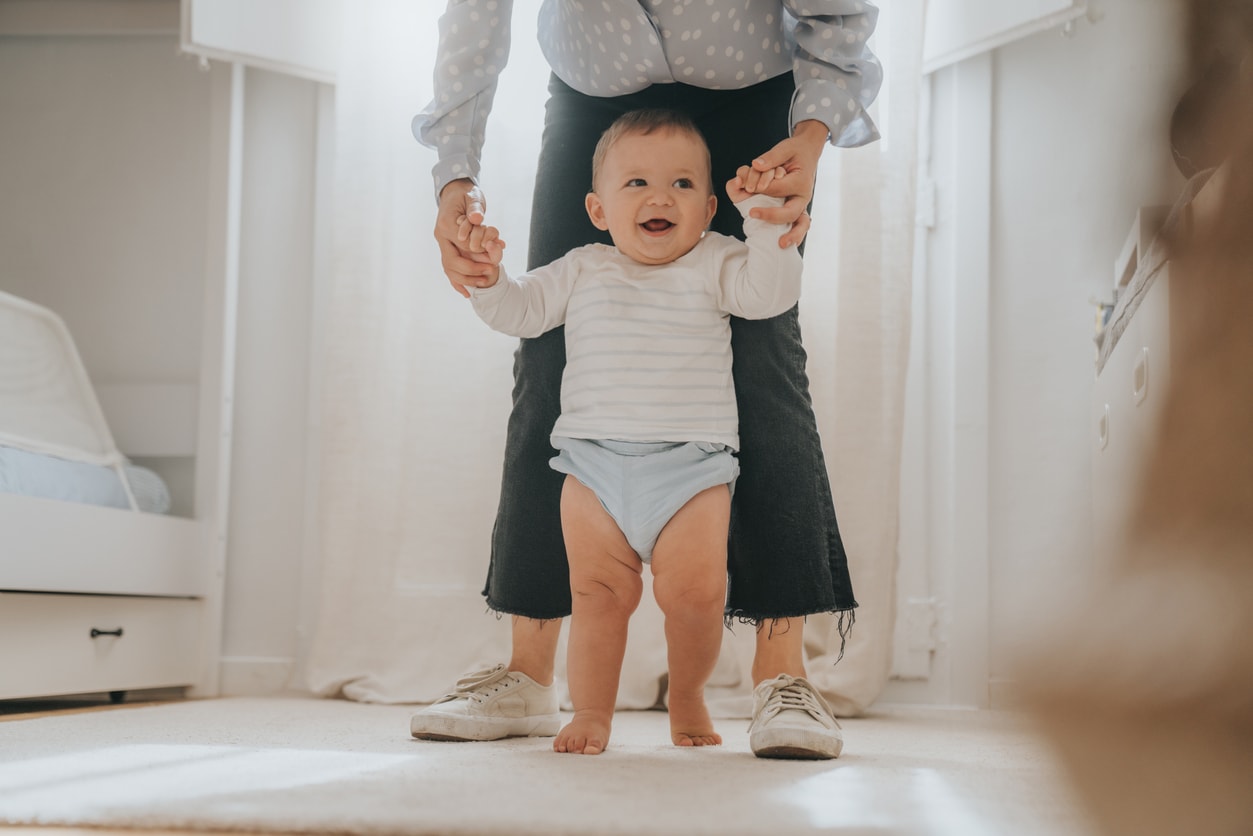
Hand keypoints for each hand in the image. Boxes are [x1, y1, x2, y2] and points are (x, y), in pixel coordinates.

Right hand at [434, 179, 503, 296]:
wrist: (455, 191)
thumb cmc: (466, 193)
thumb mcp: (473, 196)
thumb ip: (476, 208)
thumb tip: (476, 219)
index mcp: (445, 224)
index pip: (461, 245)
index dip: (477, 254)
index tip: (493, 259)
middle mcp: (441, 235)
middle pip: (452, 261)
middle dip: (472, 269)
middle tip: (491, 270)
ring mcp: (442, 243)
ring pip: (449, 268)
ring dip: (466, 278)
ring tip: (485, 281)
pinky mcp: (446, 248)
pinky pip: (448, 269)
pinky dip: (457, 282)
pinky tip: (467, 293)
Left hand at [735, 120, 828, 247]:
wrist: (808, 153)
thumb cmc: (794, 151)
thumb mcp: (784, 148)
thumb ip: (771, 157)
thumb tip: (756, 165)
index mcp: (801, 181)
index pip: (778, 188)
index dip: (762, 187)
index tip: (748, 187)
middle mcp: (804, 196)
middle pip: (790, 211)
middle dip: (771, 215)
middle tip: (752, 213)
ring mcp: (802, 205)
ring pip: (800, 223)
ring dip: (792, 234)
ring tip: (780, 244)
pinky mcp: (798, 209)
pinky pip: (800, 226)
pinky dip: (795, 235)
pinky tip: (785, 244)